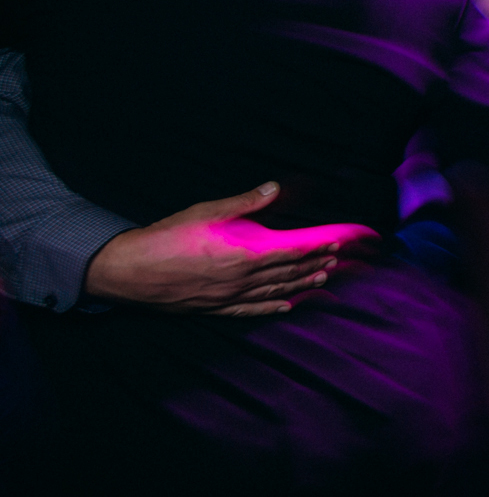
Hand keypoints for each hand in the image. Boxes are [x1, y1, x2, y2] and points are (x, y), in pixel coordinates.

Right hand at [83, 181, 377, 315]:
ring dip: (306, 282)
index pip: (302, 246)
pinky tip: (289, 304)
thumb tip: (276, 187)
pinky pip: (253, 308)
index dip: (330, 241)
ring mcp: (233, 295)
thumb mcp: (207, 211)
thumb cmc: (166, 237)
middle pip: (296, 269)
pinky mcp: (217, 307)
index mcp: (249, 252)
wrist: (128, 272)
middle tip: (348, 257)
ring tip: (328, 276)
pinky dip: (274, 305)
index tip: (352, 237)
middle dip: (325, 261)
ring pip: (280, 289)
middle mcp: (247, 277)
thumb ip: (246, 203)